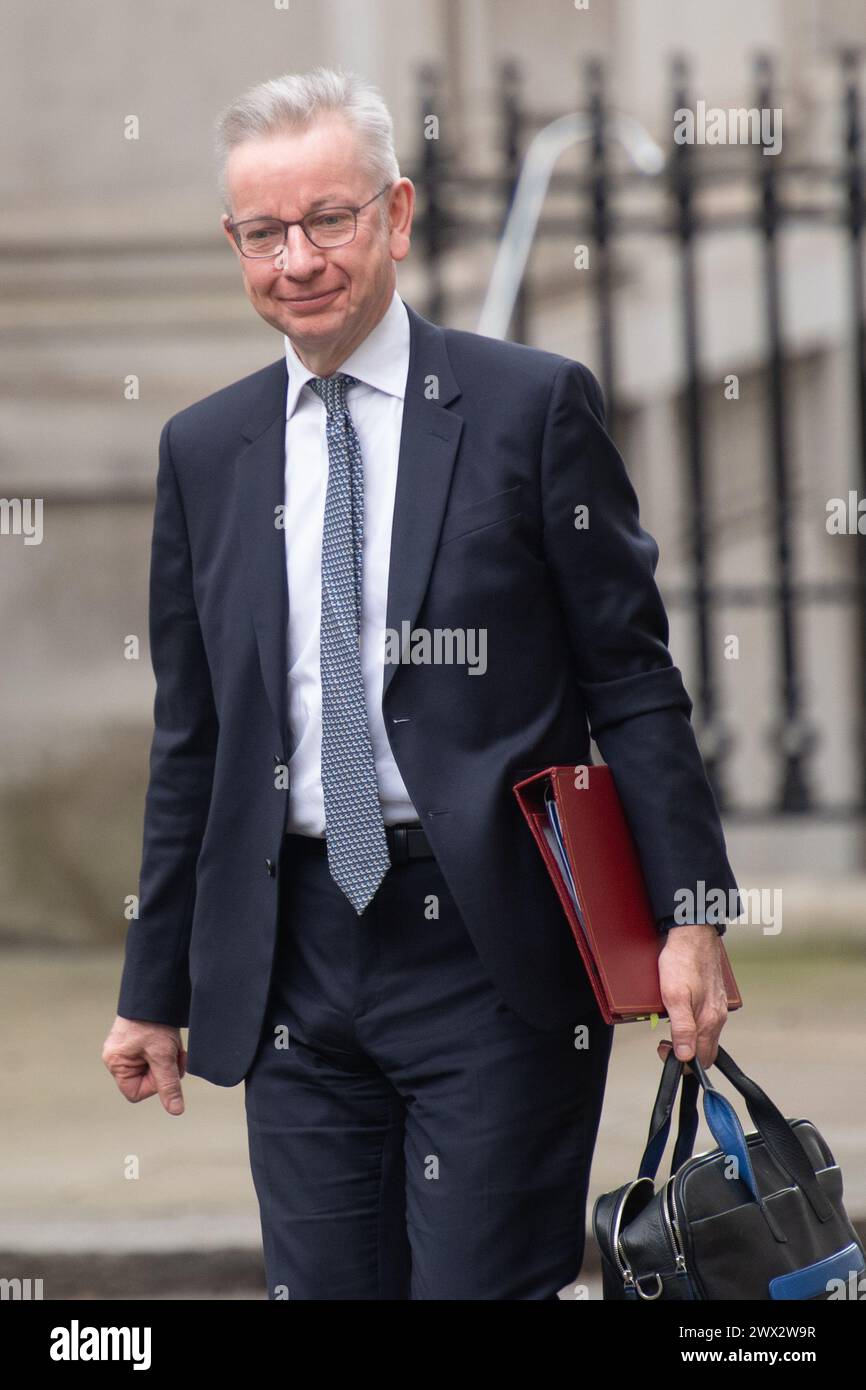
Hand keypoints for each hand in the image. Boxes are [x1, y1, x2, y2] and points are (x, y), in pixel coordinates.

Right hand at [102, 1015, 187, 1115]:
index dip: (155, 1086)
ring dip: (166, 1059)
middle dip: (164, 1070)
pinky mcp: (135, 1041)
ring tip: (171, 1044)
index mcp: (116, 1064)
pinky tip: (168, 1039)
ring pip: (152, 1068)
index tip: (164, 1067)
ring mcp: (125, 1049)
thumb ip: (169, 1084)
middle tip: (174, 1054)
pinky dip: (164, 1051)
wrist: (155, 993)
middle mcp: (116, 1058)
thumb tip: (176, 1111)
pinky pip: (152, 1056)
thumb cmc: (153, 1023)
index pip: (136, 1094)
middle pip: (145, 1081)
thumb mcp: (163, 1056)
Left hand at [656, 924, 727, 1070]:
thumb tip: (685, 1055)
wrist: (693, 934)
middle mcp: (718, 1016)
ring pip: (706, 1034)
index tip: (665, 1050)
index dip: (682, 1063)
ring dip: (689, 1038)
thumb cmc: (682, 960)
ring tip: (671, 1026)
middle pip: (706, 1050)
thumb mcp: (673, 996)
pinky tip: (683, 1014)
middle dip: (686, 1052)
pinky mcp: (715, 996)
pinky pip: (707, 1019)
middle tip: (666, 1041)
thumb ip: (681, 1028)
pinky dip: (695, 1024)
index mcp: (709, 1020)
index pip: (702, 1059)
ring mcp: (718, 1006)